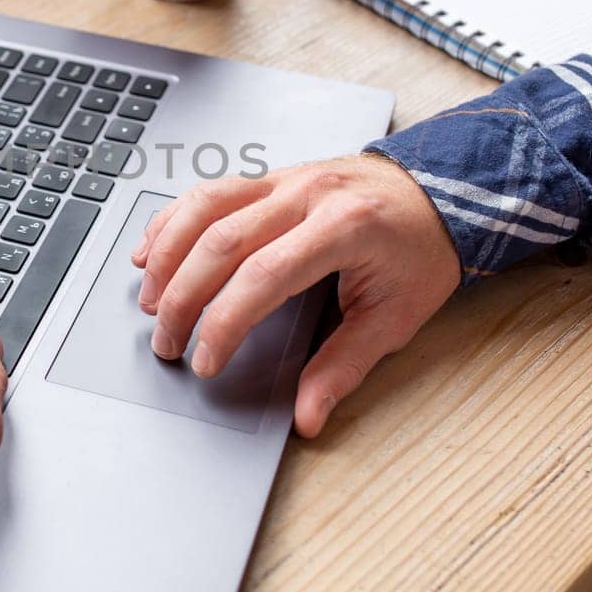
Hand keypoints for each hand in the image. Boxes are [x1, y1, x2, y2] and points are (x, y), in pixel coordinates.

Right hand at [132, 155, 458, 436]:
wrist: (442, 193)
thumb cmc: (421, 251)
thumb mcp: (396, 318)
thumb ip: (344, 367)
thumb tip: (308, 415)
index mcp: (344, 228)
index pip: (263, 276)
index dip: (224, 323)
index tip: (206, 361)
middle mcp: (307, 194)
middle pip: (221, 242)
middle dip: (182, 298)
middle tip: (167, 343)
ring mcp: (285, 178)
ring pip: (204, 206)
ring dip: (168, 255)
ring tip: (149, 300)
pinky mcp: (270, 175)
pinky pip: (209, 190)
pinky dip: (173, 220)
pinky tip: (153, 251)